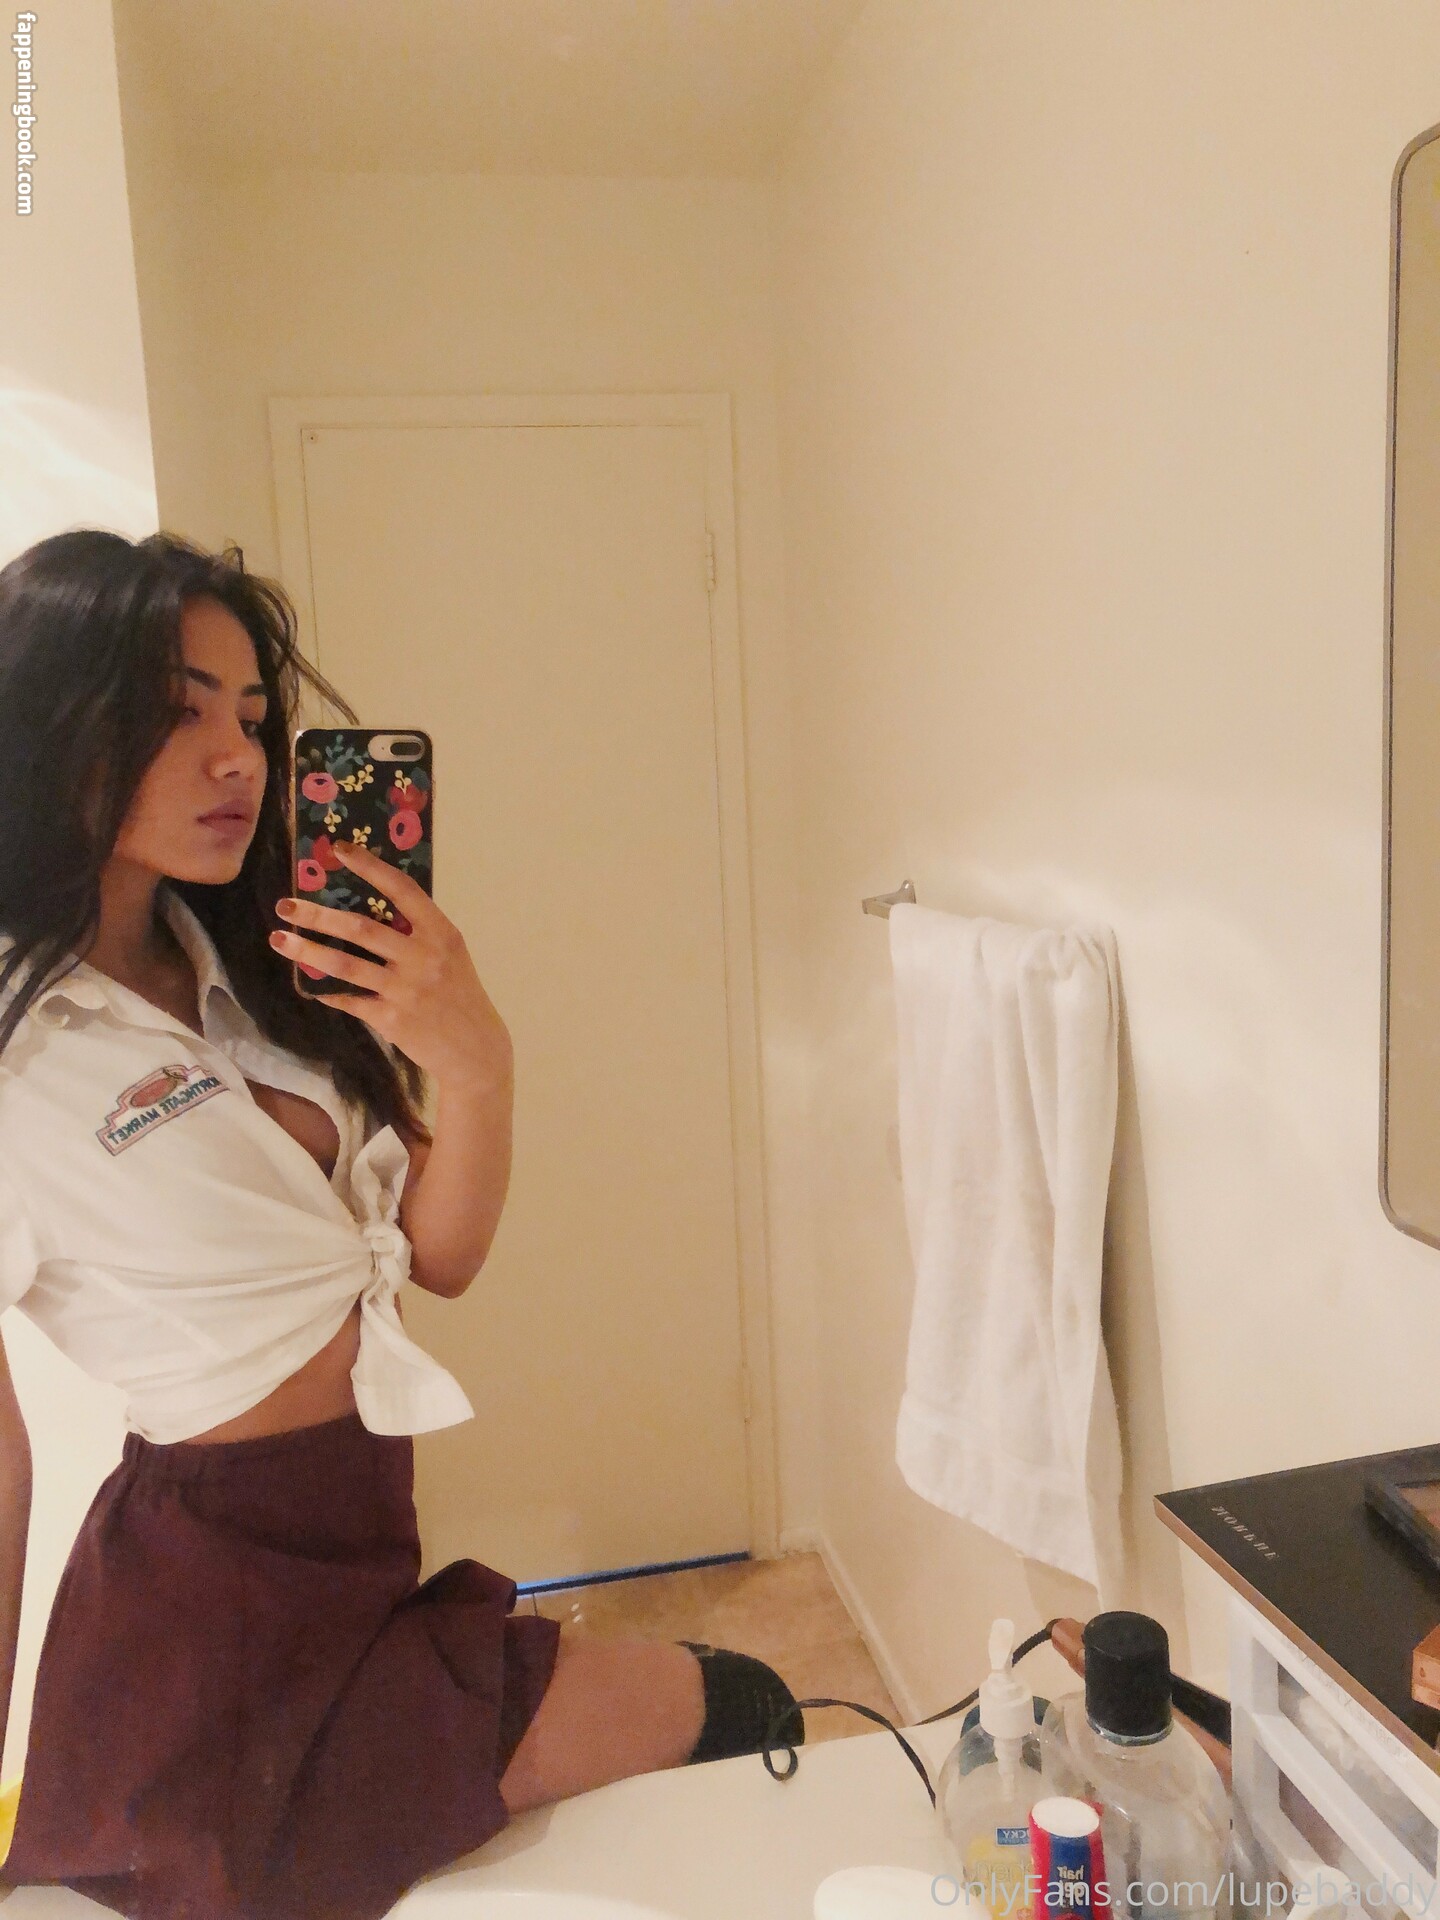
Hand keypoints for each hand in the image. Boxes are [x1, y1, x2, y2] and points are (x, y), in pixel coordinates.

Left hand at [270, 841, 512, 1092]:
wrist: (475, 1049)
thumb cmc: (459, 993)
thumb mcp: (450, 955)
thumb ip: (418, 933)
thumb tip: (366, 911)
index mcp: (441, 933)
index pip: (402, 891)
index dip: (370, 868)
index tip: (339, 850)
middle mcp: (423, 957)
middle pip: (361, 928)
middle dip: (318, 915)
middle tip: (285, 905)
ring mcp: (406, 989)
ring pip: (346, 964)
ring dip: (308, 951)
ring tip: (279, 939)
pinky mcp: (391, 1019)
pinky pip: (349, 1000)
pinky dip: (327, 992)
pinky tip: (310, 986)